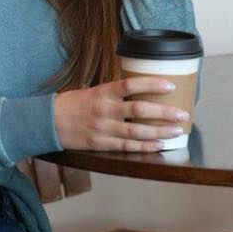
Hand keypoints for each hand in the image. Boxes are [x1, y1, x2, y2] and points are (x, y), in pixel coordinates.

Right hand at [53, 76, 188, 151]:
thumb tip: (141, 89)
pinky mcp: (101, 144)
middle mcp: (104, 109)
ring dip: (159, 131)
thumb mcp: (93, 90)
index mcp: (102, 92)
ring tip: (177, 130)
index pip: (130, 85)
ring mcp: (103, 128)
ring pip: (136, 131)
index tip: (170, 85)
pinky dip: (144, 146)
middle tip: (182, 113)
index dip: (151, 85)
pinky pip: (127, 146)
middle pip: (139, 110)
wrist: (49, 122)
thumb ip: (114, 92)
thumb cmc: (73, 104)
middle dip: (164, 112)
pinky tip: (159, 144)